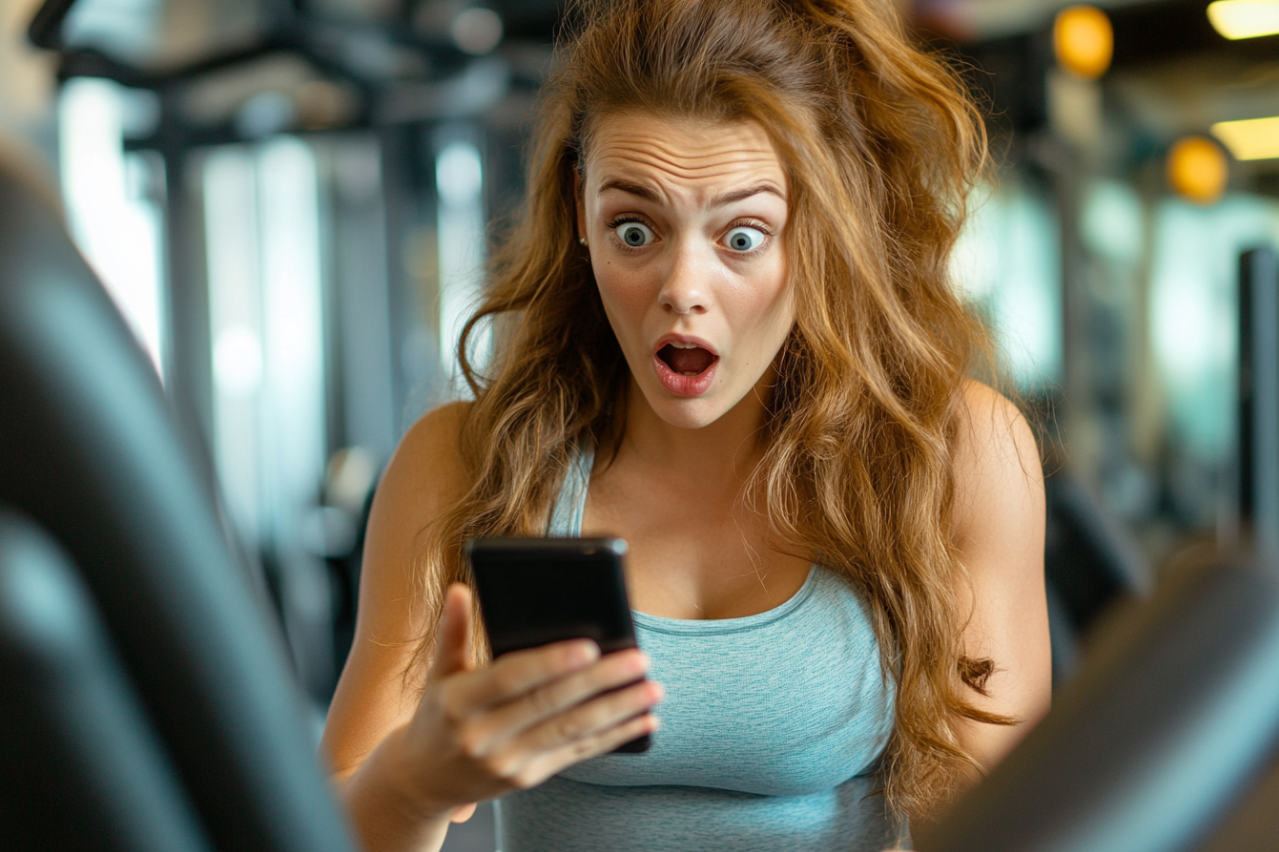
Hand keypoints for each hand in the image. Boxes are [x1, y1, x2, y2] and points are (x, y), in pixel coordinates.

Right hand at [392, 584, 661, 818]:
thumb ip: (452, 632)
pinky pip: (577, 754)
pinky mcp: (528, 778)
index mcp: (459, 702)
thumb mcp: (438, 674)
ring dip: (617, 710)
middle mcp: (482, 736)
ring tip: (652, 688)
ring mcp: (507, 762)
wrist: (424, 780)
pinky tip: (643, 721)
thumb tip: (461, 590)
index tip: (589, 645)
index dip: (551, 663)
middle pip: (551, 705)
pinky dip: (613, 737)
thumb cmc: (437, 714)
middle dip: (600, 681)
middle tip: (639, 659)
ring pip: (571, 731)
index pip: (511, 678)